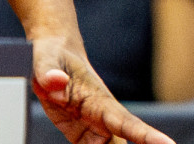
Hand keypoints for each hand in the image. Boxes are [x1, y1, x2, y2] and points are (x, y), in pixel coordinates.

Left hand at [31, 35, 173, 143]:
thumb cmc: (54, 57)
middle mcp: (102, 118)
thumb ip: (48, 71)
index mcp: (99, 100)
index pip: (127, 121)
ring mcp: (93, 129)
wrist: (51, 59)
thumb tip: (55, 82)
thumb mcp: (45, 58)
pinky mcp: (80, 136)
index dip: (147, 135)